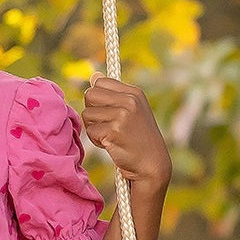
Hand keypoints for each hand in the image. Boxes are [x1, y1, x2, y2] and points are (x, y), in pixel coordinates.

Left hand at [81, 72, 171, 190]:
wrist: (152, 164)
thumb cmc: (139, 139)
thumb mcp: (131, 111)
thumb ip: (112, 94)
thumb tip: (93, 75)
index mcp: (134, 92)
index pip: (100, 82)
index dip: (97, 99)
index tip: (108, 112)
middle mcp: (129, 100)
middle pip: (89, 95)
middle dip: (92, 112)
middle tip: (106, 125)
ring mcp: (122, 115)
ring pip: (87, 114)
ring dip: (94, 128)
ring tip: (111, 136)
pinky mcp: (114, 131)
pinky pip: (91, 131)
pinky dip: (97, 141)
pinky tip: (111, 145)